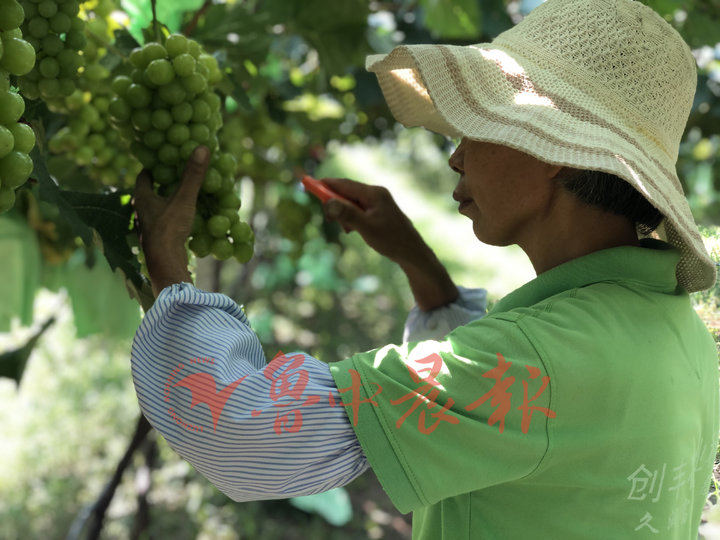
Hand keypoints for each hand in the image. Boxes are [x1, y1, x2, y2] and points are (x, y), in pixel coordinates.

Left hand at [132, 146, 209, 295]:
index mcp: (142, 197)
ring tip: (185, 192)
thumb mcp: (184, 199)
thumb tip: (202, 147)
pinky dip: (175, 214)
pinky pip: (166, 220)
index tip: (166, 158)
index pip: (144, 174)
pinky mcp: (159, 238)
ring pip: (158, 206)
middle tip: (179, 172)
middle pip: (151, 190)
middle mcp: (141, 210)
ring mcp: (149, 225)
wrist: (165, 263)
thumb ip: (193, 175)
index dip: (153, 165)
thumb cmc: (169, 229)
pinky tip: (188, 215)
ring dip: (169, 199)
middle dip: (163, 181)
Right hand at [321, 177, 425, 264]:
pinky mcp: (379, 210)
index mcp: (374, 194)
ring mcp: (379, 202)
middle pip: (347, 192)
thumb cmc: (391, 240)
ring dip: (344, 214)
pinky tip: (354, 230)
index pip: (345, 184)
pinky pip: (359, 209)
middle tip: (329, 219)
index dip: (327, 184)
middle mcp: (377, 194)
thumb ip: (348, 214)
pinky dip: (352, 218)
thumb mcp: (366, 228)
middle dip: (335, 203)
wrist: (412, 252)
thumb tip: (329, 202)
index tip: (311, 184)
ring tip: (348, 230)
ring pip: (352, 202)